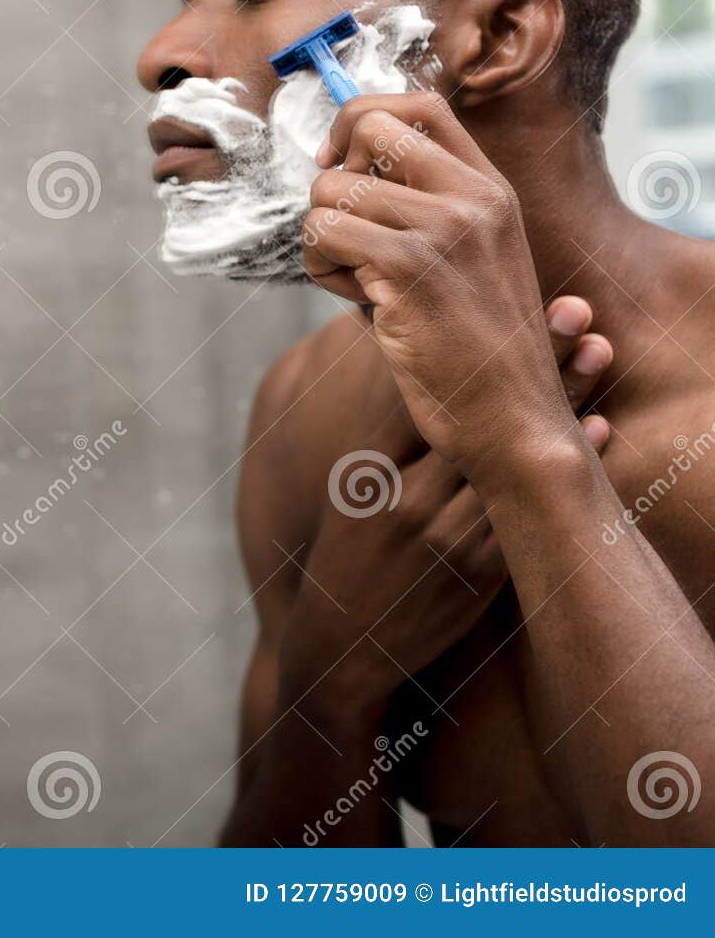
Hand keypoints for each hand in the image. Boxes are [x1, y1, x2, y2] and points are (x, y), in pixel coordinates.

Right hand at [281, 302, 613, 704]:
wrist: (340, 645)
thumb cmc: (349, 556)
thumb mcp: (351, 490)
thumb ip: (386, 436)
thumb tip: (414, 369)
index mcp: (367, 470)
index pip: (417, 391)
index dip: (460, 342)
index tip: (496, 292)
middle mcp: (405, 497)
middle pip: (476, 413)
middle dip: (527, 358)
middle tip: (572, 308)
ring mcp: (445, 535)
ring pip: (511, 455)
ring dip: (561, 402)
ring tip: (598, 350)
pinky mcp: (479, 573)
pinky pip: (530, 508)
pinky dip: (564, 468)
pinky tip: (596, 429)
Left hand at [302, 93, 581, 479]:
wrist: (514, 420)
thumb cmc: (473, 352)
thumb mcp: (463, 260)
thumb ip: (419, 209)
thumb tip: (332, 168)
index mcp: (492, 189)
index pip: (419, 106)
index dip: (362, 120)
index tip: (336, 163)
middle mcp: (474, 196)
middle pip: (367, 127)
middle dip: (330, 178)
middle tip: (344, 232)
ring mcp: (445, 227)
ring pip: (327, 191)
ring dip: (324, 242)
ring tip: (364, 285)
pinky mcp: (409, 266)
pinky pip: (321, 234)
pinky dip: (323, 272)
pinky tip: (364, 304)